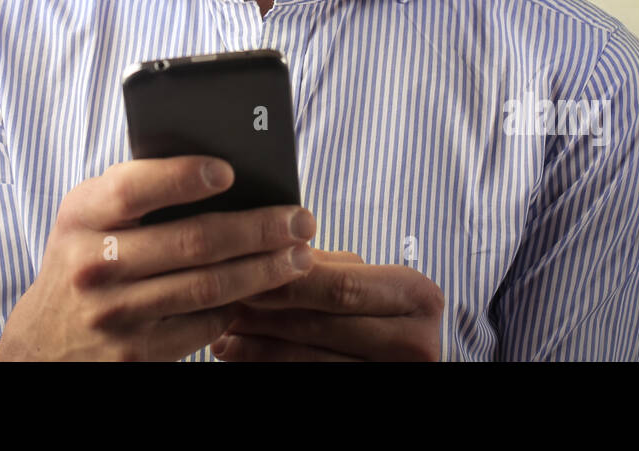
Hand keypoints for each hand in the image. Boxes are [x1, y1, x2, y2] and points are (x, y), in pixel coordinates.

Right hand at [0, 156, 317, 360]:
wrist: (43, 343)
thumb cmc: (82, 259)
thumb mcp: (88, 216)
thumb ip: (137, 191)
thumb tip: (222, 170)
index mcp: (82, 216)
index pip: (134, 188)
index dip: (183, 177)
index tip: (229, 170)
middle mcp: (95, 265)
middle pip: (192, 241)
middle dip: (257, 229)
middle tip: (301, 219)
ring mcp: (116, 314)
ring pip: (208, 287)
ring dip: (264, 270)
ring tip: (300, 255)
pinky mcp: (137, 354)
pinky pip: (203, 324)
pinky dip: (238, 306)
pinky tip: (262, 291)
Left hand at [211, 249, 444, 360]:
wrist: (407, 350)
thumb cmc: (385, 307)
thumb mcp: (370, 280)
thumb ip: (328, 266)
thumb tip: (265, 249)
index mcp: (417, 296)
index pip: (341, 287)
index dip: (289, 281)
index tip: (243, 268)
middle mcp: (414, 340)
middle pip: (322, 324)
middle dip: (266, 311)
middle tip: (224, 298)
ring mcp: (392, 373)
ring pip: (309, 358)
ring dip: (257, 344)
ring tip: (222, 328)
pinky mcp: (365, 390)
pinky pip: (308, 376)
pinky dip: (267, 364)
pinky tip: (238, 353)